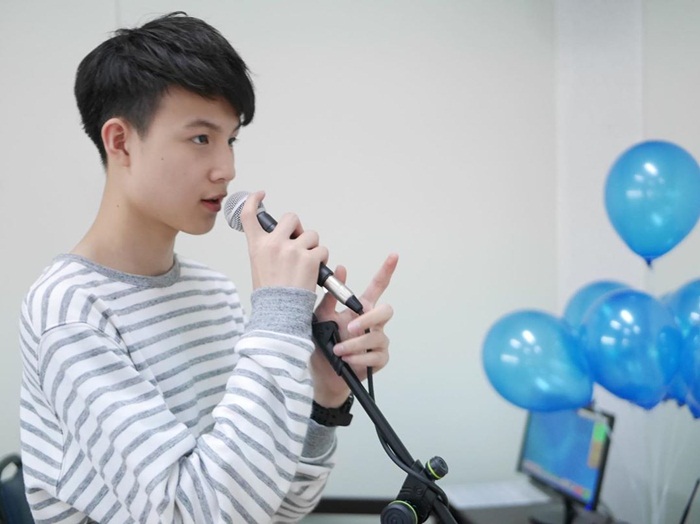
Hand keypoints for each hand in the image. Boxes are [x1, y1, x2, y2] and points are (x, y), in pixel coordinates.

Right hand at [240, 191, 328, 291]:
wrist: (280, 311)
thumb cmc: (270, 294)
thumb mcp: (258, 266)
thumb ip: (267, 249)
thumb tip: (281, 239)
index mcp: (257, 245)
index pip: (249, 215)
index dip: (253, 200)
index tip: (260, 195)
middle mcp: (274, 243)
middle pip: (291, 218)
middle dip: (298, 228)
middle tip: (299, 241)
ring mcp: (293, 249)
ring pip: (311, 235)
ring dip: (312, 246)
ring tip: (307, 262)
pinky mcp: (310, 258)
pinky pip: (322, 250)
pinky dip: (322, 259)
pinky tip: (315, 269)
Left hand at [310, 253, 398, 406]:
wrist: (320, 374)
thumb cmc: (321, 343)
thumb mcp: (321, 317)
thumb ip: (331, 296)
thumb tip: (340, 269)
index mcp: (360, 309)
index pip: (377, 287)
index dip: (386, 271)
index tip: (393, 256)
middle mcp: (372, 323)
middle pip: (386, 311)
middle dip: (369, 318)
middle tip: (350, 327)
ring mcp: (377, 341)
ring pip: (377, 336)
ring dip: (355, 343)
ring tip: (338, 350)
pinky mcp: (378, 359)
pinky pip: (376, 355)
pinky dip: (359, 357)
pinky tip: (347, 359)